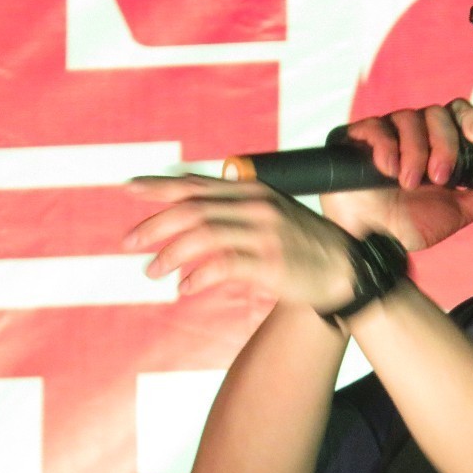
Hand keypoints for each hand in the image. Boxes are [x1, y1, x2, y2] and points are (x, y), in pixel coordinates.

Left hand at [125, 175, 356, 310]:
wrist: (343, 270)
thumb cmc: (300, 244)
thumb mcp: (268, 214)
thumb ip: (232, 208)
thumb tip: (188, 211)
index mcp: (251, 190)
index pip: (197, 184)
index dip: (160, 186)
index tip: (129, 188)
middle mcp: (256, 206)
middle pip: (193, 209)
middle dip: (155, 224)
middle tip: (129, 242)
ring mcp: (264, 233)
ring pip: (203, 235)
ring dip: (171, 253)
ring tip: (152, 270)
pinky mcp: (270, 262)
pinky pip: (223, 266)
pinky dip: (198, 277)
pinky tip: (184, 288)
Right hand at [321, 99, 472, 249]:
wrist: (371, 244)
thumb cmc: (410, 227)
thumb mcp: (458, 213)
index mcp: (437, 146)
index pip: (457, 112)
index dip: (469, 118)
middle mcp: (412, 134)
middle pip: (435, 112)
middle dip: (444, 143)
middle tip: (440, 177)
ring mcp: (384, 134)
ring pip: (407, 118)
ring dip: (415, 151)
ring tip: (409, 183)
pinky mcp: (356, 139)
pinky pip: (375, 126)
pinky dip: (385, 146)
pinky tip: (387, 170)